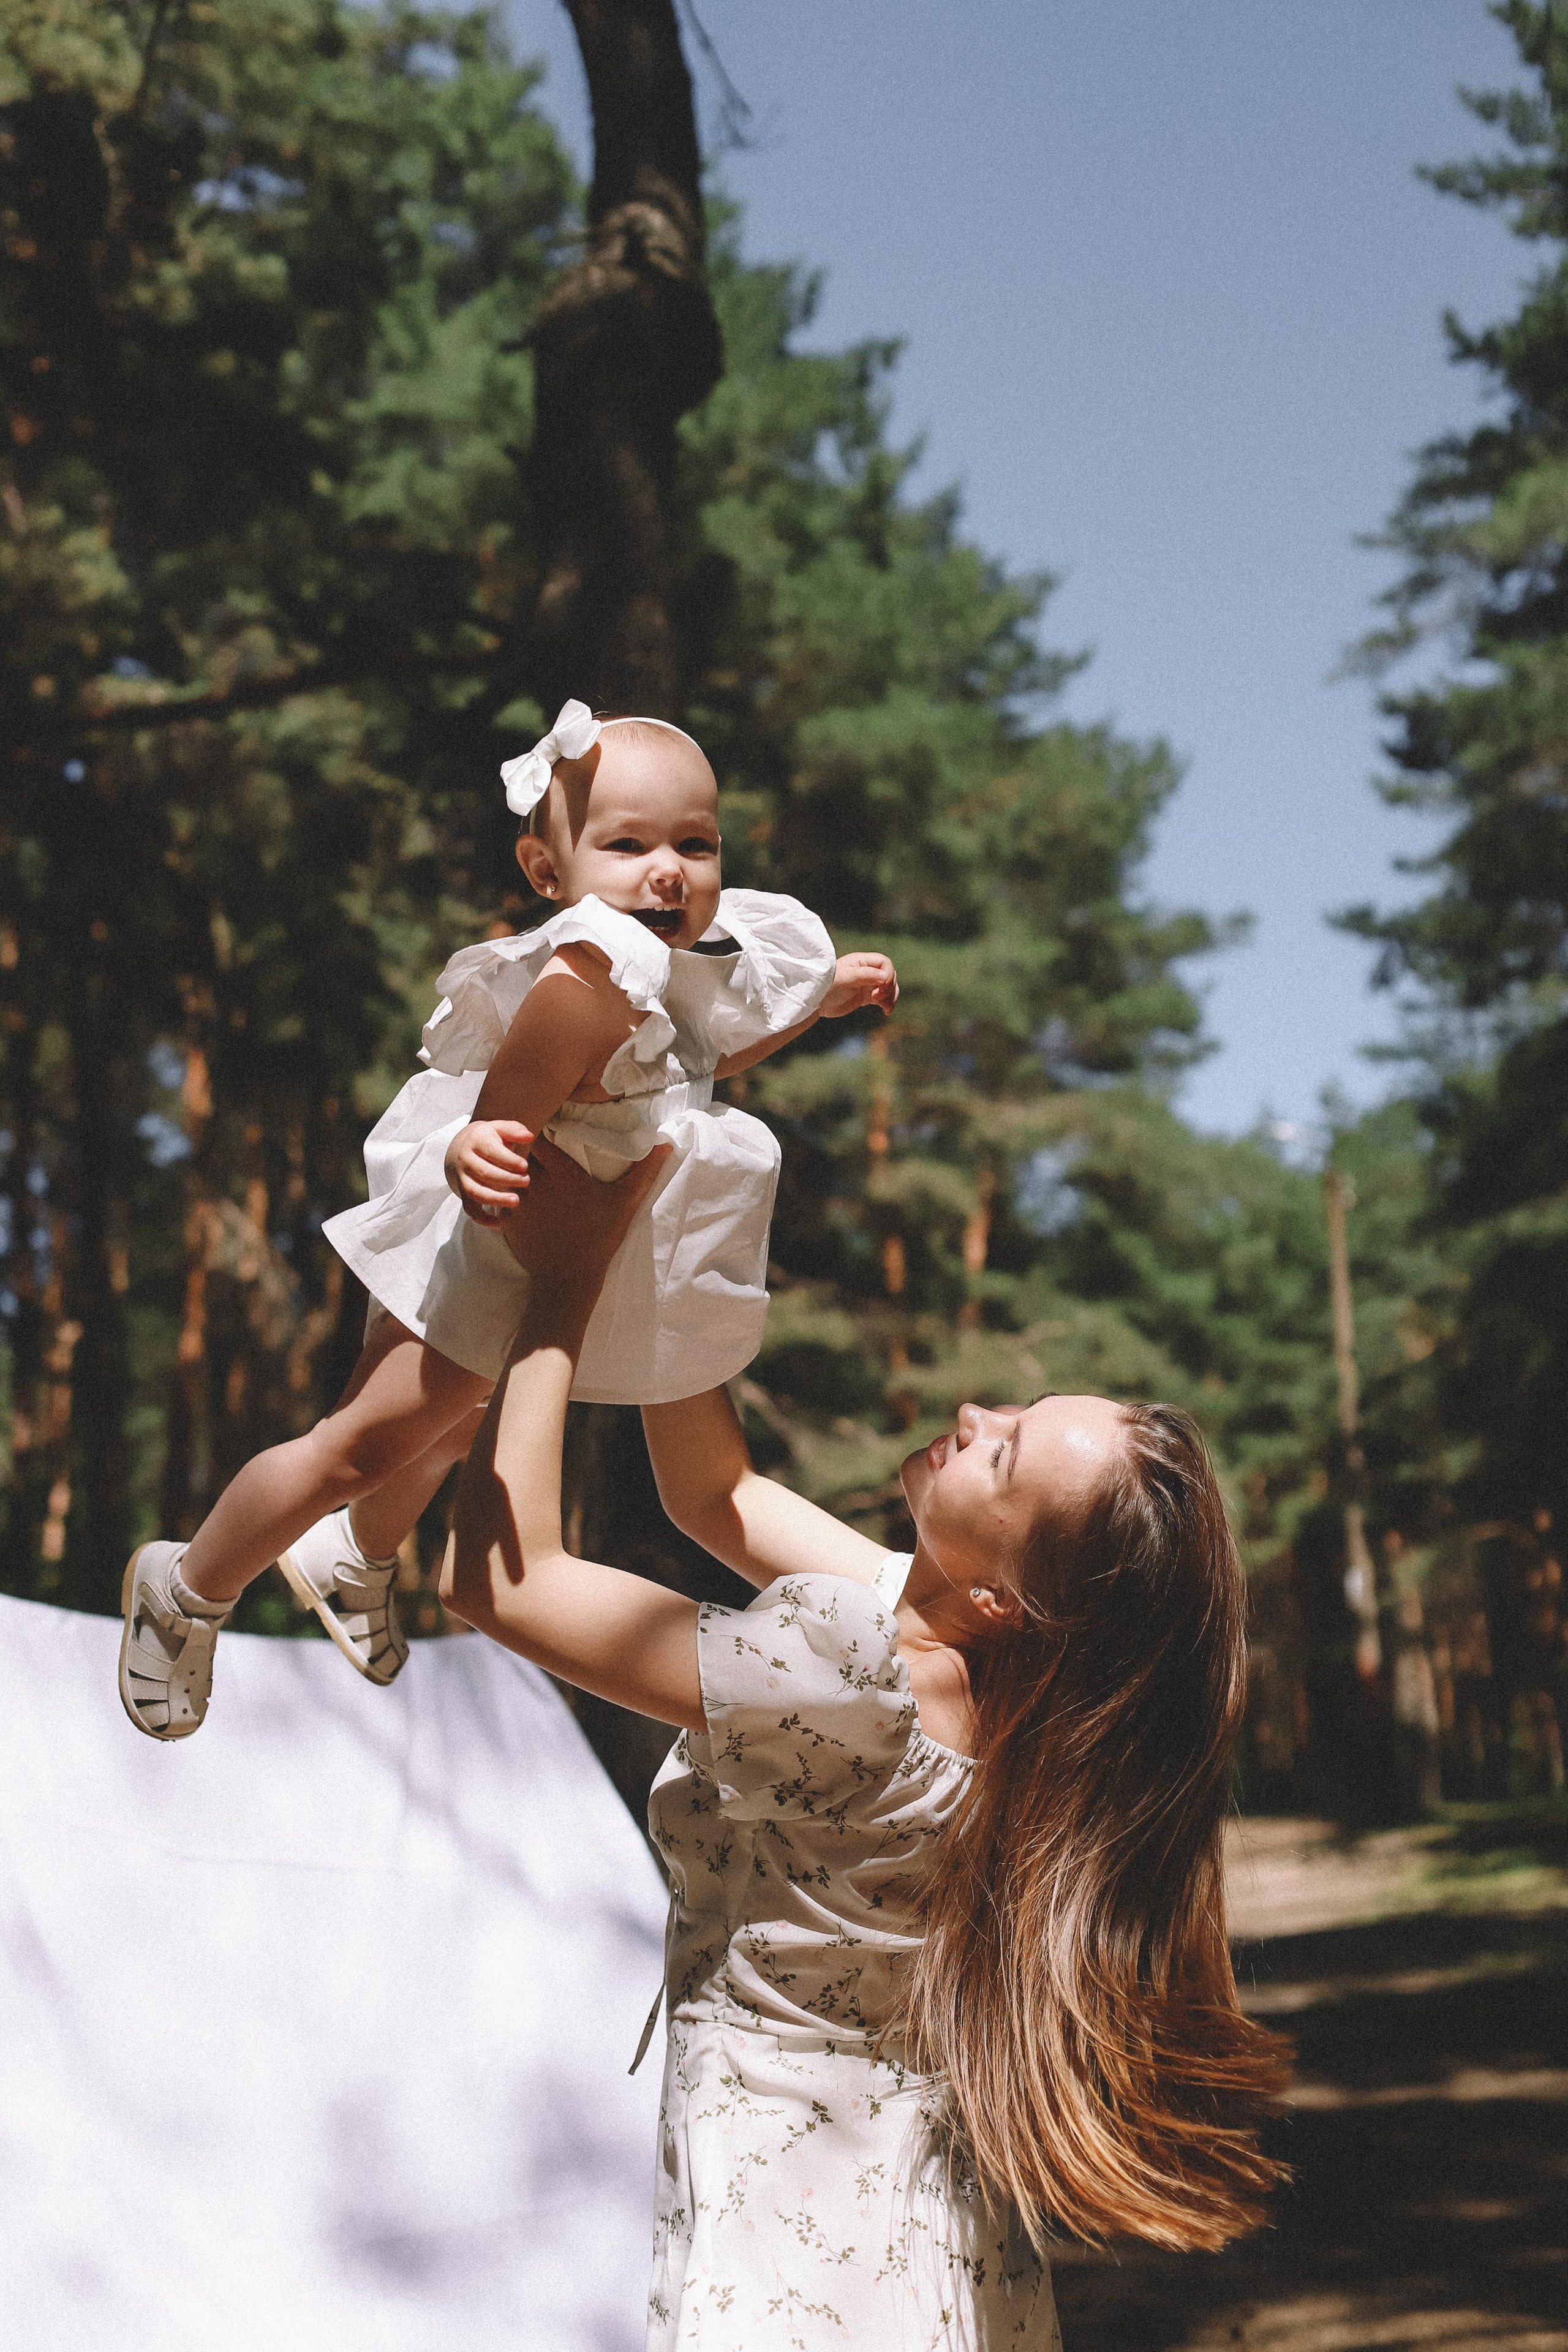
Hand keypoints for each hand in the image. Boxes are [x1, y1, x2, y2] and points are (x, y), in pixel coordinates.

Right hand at [445, 1119, 534, 1222]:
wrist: (466, 1146)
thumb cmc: (491, 1138)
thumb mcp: (501, 1128)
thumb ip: (515, 1130)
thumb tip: (529, 1136)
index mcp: (476, 1141)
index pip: (491, 1151)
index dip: (508, 1160)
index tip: (525, 1166)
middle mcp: (465, 1160)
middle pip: (485, 1173)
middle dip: (507, 1179)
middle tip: (526, 1181)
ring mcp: (462, 1178)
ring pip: (476, 1192)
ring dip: (496, 1199)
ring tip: (516, 1200)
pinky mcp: (463, 1193)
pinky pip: (470, 1209)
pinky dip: (483, 1219)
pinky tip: (500, 1223)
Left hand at [499, 1134, 672, 1284]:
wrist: (569, 1278)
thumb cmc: (600, 1238)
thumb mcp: (625, 1203)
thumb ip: (644, 1171)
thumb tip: (665, 1145)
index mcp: (563, 1172)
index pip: (535, 1136)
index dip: (535, 1133)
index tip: (542, 1136)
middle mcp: (536, 1183)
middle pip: (515, 1151)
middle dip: (519, 1148)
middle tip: (528, 1151)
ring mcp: (519, 1202)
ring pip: (501, 1172)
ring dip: (506, 1169)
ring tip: (516, 1171)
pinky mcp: (507, 1221)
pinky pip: (494, 1197)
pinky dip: (499, 1193)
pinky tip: (509, 1195)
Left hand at [820, 951, 897, 1019]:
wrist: (817, 1002)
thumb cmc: (828, 986)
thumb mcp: (847, 978)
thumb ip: (866, 975)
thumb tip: (886, 976)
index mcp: (862, 961)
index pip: (885, 963)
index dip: (888, 975)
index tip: (880, 987)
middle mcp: (867, 971)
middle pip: (889, 975)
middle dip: (888, 987)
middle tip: (876, 998)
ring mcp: (868, 984)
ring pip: (889, 987)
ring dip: (891, 997)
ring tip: (885, 1008)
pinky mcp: (867, 996)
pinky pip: (883, 998)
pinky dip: (887, 1003)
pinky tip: (885, 1011)